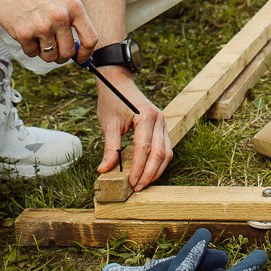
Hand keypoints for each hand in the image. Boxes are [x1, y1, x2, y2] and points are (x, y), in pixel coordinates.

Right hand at [0, 0, 97, 64]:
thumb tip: (78, 44)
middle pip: (68, 52)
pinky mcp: (24, 34)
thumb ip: (71, 17)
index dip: (86, 53)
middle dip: (61, 56)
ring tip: (38, 38)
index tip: (81, 58)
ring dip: (44, 52)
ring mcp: (42, 27)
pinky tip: (26, 33)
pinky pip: (31, 53)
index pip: (90, 38)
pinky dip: (29, 47)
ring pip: (49, 56)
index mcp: (74, 7)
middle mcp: (60, 18)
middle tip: (55, 51)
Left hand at [95, 68, 171, 189]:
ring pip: (166, 152)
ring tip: (143, 183)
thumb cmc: (112, 100)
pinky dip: (159, 162)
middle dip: (149, 173)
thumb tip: (103, 170)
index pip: (144, 148)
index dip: (139, 168)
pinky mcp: (161, 126)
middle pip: (159, 152)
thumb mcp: (109, 124)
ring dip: (157, 170)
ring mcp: (163, 122)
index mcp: (146, 115)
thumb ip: (110, 148)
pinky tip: (149, 172)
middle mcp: (159, 118)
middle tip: (137, 188)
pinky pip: (166, 147)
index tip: (131, 183)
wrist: (118, 82)